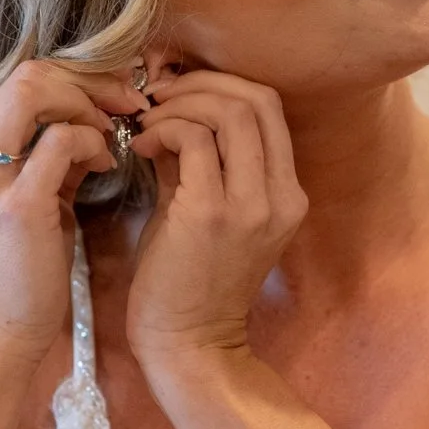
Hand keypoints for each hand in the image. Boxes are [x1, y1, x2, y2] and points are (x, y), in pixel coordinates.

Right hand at [0, 59, 146, 362]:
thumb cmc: (17, 272)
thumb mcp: (25, 201)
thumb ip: (47, 157)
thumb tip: (89, 122)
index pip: (19, 81)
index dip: (74, 80)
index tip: (112, 100)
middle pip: (28, 74)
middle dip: (88, 82)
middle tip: (126, 106)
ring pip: (37, 91)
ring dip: (89, 106)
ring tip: (113, 136)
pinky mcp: (16, 206)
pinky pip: (62, 140)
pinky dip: (93, 143)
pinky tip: (108, 166)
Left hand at [122, 67, 307, 365]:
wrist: (188, 344)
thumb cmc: (190, 281)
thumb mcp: (207, 210)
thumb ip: (200, 160)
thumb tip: (173, 109)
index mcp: (287, 194)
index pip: (268, 108)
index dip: (221, 85)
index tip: (178, 92)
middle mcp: (280, 195)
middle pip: (256, 99)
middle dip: (201, 84)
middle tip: (159, 95)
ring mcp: (252, 204)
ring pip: (229, 112)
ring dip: (180, 104)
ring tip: (147, 123)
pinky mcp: (213, 213)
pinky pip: (194, 139)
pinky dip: (164, 129)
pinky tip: (141, 146)